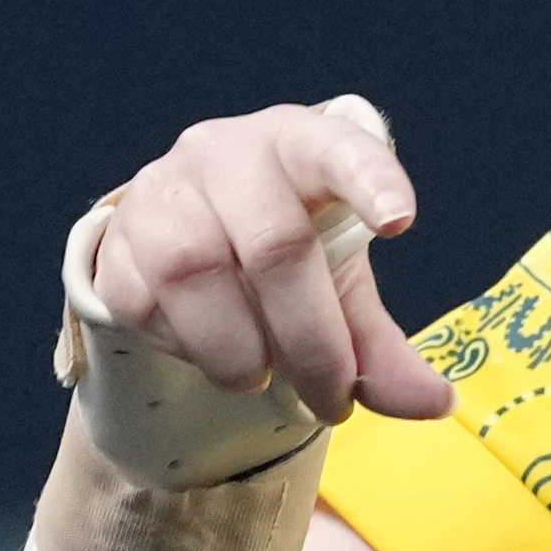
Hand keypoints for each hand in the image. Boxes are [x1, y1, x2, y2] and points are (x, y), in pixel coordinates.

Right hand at [80, 96, 452, 424]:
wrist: (190, 245)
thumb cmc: (288, 255)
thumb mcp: (342, 293)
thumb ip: (382, 349)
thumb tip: (436, 405)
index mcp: (298, 146)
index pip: (335, 147)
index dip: (369, 180)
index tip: (402, 221)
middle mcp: (225, 152)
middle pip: (275, 244)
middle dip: (312, 341)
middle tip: (332, 400)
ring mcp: (161, 190)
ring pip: (195, 271)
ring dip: (238, 349)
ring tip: (260, 377)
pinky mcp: (114, 239)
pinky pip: (144, 303)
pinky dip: (185, 347)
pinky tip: (208, 349)